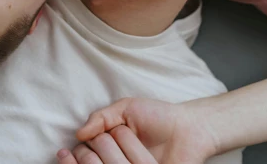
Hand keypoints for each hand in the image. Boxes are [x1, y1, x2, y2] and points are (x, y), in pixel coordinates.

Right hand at [61, 98, 215, 163]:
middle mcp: (115, 162)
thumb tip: (79, 133)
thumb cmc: (157, 116)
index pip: (82, 155)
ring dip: (119, 153)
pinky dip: (131, 161)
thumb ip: (102, 117)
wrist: (188, 129)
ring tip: (133, 139)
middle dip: (103, 146)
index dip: (81, 150)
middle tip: (120, 134)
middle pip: (93, 163)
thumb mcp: (127, 108)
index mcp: (107, 147)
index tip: (89, 140)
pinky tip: (142, 155)